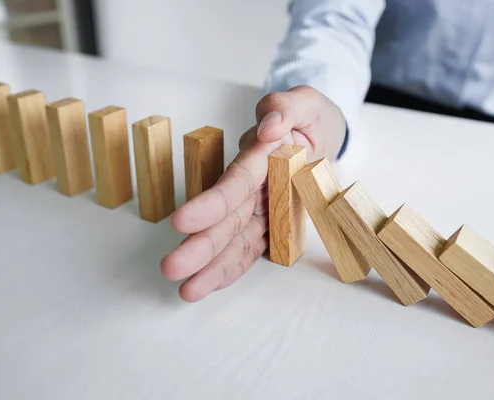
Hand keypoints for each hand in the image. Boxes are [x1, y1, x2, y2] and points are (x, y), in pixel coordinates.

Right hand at [161, 85, 346, 301]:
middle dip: (200, 245)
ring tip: (187, 291)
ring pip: (234, 239)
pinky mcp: (270, 222)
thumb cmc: (311, 117)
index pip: (233, 183)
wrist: (321, 134)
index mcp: (258, 158)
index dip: (210, 204)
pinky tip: (212, 285)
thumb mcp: (306, 103)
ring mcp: (260, 207)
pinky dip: (234, 266)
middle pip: (226, 218)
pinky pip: (252, 247)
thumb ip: (285, 107)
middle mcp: (253, 186)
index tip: (183, 223)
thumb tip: (269, 126)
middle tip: (172, 269)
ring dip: (211, 265)